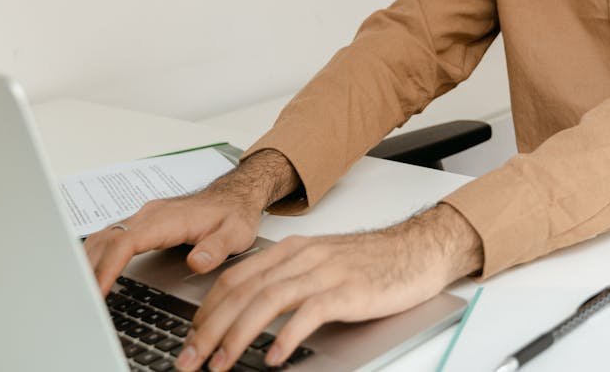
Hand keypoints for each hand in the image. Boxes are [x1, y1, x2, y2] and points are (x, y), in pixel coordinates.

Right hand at [83, 149, 298, 294]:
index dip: (108, 267)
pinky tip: (91, 274)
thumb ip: (217, 248)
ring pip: (104, 237)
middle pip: (107, 240)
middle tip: (80, 300)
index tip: (97, 290)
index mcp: (168, 219)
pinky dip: (96, 256)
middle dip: (88, 270)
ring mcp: (144, 218)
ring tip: (79, 292)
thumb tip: (197, 262)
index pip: (126, 242)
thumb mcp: (236, 233)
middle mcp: (150, 215)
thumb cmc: (234, 214)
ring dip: (87, 262)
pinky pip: (111, 237)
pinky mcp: (143, 223)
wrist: (235, 195)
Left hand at [174, 203, 482, 371]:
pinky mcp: (347, 291)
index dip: (206, 311)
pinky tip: (272, 357)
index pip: (234, 278)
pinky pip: (307, 314)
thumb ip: (288, 278)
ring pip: (266, 301)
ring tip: (221, 363)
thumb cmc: (373, 261)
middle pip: (242, 292)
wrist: (418, 249)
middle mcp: (302, 257)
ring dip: (236, 336)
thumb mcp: (322, 261)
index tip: (191, 339)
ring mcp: (324, 272)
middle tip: (191, 359)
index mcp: (292, 249)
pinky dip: (285, 337)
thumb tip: (251, 310)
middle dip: (209, 329)